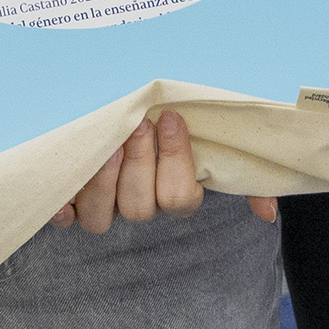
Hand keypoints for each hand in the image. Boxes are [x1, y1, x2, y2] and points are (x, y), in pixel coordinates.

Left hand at [42, 112, 282, 231]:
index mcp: (173, 193)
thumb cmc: (170, 121)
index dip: (175, 162)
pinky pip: (64, 216)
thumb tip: (267, 213)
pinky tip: (66, 190)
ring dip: (104, 183)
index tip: (171, 118)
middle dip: (140, 165)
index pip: (179, 199)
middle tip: (139, 126)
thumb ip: (243, 174)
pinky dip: (62, 207)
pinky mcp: (72, 200)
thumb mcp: (211, 139)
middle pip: (140, 208)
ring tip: (108, 144)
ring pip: (101, 218)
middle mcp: (138, 204)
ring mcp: (104, 205)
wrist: (123, 110)